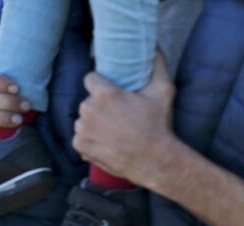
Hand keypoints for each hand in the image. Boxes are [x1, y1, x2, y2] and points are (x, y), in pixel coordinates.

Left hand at [72, 52, 176, 187]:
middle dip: (98, 105)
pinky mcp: (80, 146)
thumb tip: (154, 46)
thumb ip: (157, 65)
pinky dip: (90, 139)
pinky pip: (80, 137)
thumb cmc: (158, 125)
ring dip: (93, 122)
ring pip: (83, 119)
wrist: (154, 160)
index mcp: (104, 94)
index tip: (108, 90)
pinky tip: (105, 142)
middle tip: (116, 114)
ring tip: (111, 129)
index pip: (90, 78)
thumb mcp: (163, 91)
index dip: (99, 83)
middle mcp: (88, 110)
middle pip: (87, 100)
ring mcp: (82, 130)